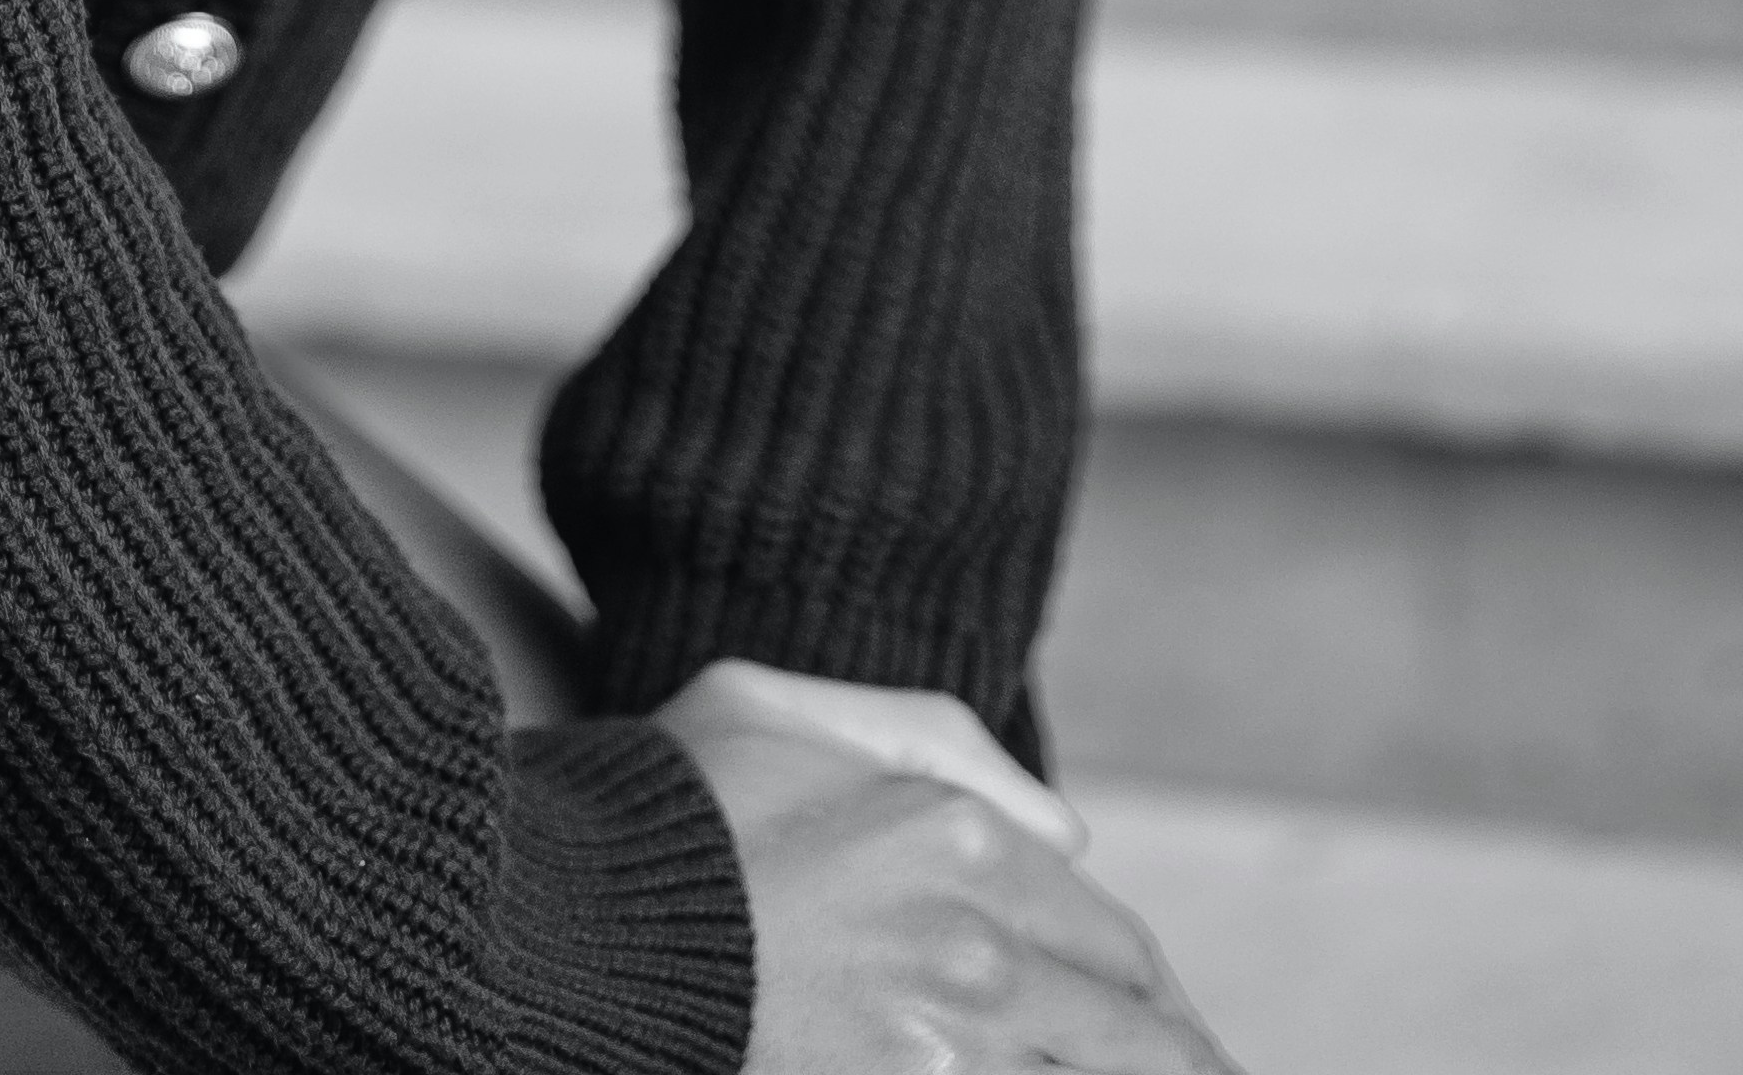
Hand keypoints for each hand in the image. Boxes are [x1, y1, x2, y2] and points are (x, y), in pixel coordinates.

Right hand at [659, 659, 1242, 1071]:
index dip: (1160, 1003)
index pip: (1113, 941)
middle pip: (1131, 1033)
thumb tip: (1075, 828)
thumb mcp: (780, 703)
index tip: (1180, 1041)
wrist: (556, 919)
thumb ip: (937, 743)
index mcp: (957, 832)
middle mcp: (973, 939)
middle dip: (1187, 1066)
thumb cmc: (660, 807)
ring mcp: (943, 1036)